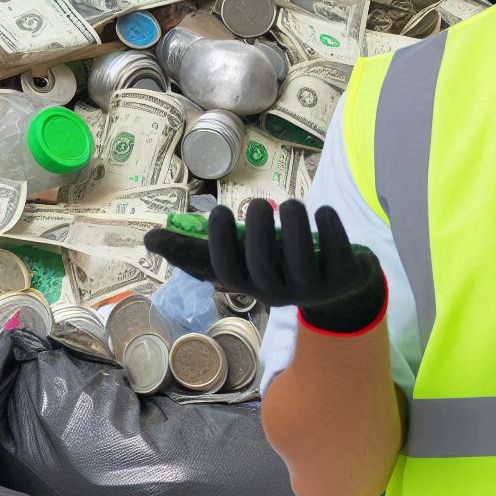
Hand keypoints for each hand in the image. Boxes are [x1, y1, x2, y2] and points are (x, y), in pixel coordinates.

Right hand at [144, 199, 385, 333]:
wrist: (341, 286)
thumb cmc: (283, 264)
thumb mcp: (245, 259)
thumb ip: (201, 251)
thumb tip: (150, 239)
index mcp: (253, 286)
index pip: (228, 272)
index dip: (221, 244)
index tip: (218, 210)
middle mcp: (281, 292)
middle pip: (262, 268)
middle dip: (257, 234)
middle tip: (258, 203)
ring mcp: (315, 287)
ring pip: (301, 262)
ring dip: (294, 227)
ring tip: (291, 203)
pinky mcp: (345, 276)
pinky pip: (337, 255)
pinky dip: (330, 230)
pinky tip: (323, 210)